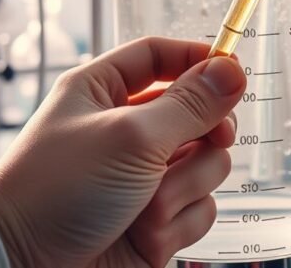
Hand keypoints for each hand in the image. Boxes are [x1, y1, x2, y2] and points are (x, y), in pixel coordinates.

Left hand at [0, 37, 245, 267]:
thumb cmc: (57, 192)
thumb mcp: (130, 136)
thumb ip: (190, 104)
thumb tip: (233, 71)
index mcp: (102, 91)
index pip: (159, 57)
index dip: (197, 60)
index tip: (234, 71)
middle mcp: (125, 131)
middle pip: (195, 112)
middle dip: (205, 132)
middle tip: (211, 139)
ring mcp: (142, 177)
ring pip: (205, 164)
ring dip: (184, 187)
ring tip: (148, 205)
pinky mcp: (155, 219)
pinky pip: (199, 209)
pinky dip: (178, 223)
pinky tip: (144, 233)